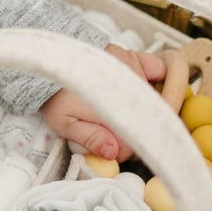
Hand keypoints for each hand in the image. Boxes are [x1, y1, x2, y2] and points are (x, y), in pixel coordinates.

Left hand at [41, 45, 165, 161]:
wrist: (50, 58)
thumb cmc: (56, 94)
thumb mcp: (64, 122)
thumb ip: (90, 138)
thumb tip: (114, 153)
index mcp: (110, 111)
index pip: (130, 142)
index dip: (123, 151)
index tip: (112, 151)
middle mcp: (128, 91)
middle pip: (146, 124)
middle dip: (137, 134)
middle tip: (120, 136)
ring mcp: (134, 71)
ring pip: (157, 102)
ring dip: (147, 112)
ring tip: (128, 116)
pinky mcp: (134, 57)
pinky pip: (161, 69)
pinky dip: (160, 80)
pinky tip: (150, 89)